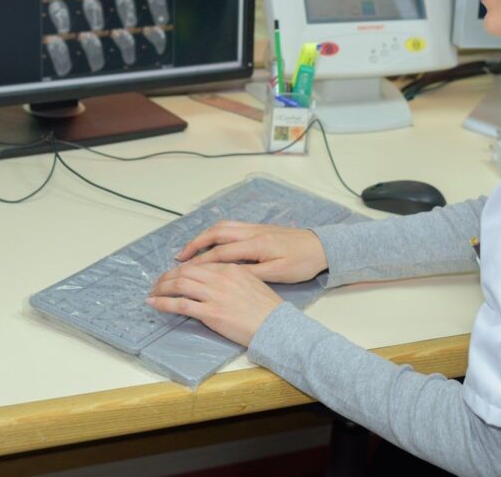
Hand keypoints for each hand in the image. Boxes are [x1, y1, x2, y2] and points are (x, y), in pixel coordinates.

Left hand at [148, 262, 282, 345]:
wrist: (275, 325)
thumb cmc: (267, 308)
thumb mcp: (252, 282)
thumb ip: (232, 277)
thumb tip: (214, 281)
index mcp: (230, 268)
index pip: (198, 265)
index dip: (182, 269)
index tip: (173, 274)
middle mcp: (220, 278)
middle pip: (185, 272)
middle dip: (167, 276)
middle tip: (158, 282)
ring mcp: (214, 295)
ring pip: (180, 284)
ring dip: (162, 287)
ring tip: (153, 292)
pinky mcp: (211, 313)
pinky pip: (181, 304)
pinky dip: (164, 302)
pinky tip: (154, 303)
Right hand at [174, 221, 327, 282]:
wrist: (320, 246)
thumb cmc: (302, 263)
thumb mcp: (277, 274)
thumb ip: (251, 273)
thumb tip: (226, 275)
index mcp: (256, 245)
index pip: (221, 252)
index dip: (200, 261)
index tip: (183, 271)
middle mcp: (252, 232)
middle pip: (216, 233)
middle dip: (195, 245)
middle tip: (179, 258)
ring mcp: (255, 227)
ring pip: (222, 227)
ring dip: (203, 236)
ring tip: (190, 250)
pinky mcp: (259, 228)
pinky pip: (230, 227)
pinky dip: (215, 233)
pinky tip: (211, 242)